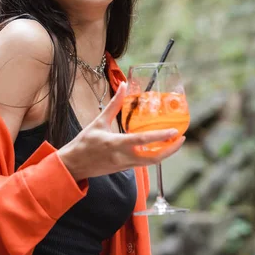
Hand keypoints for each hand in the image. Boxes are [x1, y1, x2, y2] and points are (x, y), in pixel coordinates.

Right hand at [58, 82, 184, 179]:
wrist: (73, 165)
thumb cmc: (84, 142)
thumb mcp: (98, 121)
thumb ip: (114, 104)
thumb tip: (124, 85)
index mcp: (115, 144)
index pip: (142, 141)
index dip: (160, 136)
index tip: (175, 131)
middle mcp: (122, 157)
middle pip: (154, 158)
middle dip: (171, 149)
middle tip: (181, 137)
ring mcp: (124, 165)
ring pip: (151, 162)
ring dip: (165, 152)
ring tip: (174, 140)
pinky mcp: (124, 169)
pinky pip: (144, 163)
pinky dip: (154, 155)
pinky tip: (160, 146)